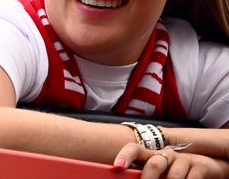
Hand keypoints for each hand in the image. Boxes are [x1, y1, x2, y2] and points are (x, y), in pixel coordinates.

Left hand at [113, 143, 228, 178]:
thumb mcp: (161, 173)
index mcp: (153, 156)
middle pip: (153, 164)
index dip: (125, 156)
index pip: (134, 149)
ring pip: (173, 177)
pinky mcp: (200, 166)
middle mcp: (167, 155)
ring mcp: (184, 160)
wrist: (208, 168)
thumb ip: (146, 174)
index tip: (117, 167)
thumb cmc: (177, 172)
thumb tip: (127, 178)